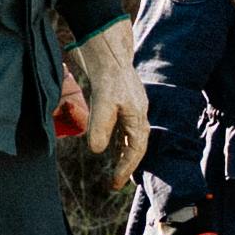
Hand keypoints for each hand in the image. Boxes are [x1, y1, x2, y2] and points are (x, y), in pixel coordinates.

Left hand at [67, 20, 147, 187]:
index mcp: (138, 118)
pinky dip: (117, 141)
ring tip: (115, 170)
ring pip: (129, 138)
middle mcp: (137, 115)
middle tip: (116, 183)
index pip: (135, 150)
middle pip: (136, 147)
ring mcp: (130, 109)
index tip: (116, 183)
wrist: (108, 52)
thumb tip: (97, 150)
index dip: (126, 168)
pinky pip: (122, 128)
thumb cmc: (108, 76)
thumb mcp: (102, 103)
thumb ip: (100, 128)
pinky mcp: (120, 103)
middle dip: (127, 165)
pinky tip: (109, 147)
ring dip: (123, 155)